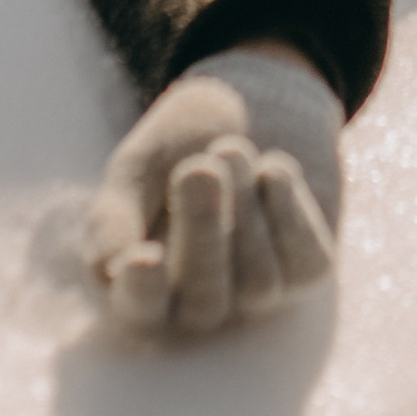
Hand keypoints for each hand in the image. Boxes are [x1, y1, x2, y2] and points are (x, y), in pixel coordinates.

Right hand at [84, 46, 341, 333]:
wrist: (251, 102)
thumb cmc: (179, 143)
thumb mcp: (138, 168)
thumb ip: (115, 219)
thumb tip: (111, 270)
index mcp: (143, 286)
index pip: (140, 313)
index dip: (143, 295)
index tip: (144, 257)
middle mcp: (199, 305)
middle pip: (205, 304)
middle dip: (203, 232)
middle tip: (199, 167)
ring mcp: (256, 296)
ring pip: (258, 282)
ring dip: (245, 205)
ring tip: (231, 148)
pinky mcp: (306, 273)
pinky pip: (304, 262)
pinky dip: (289, 207)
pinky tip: (272, 168)